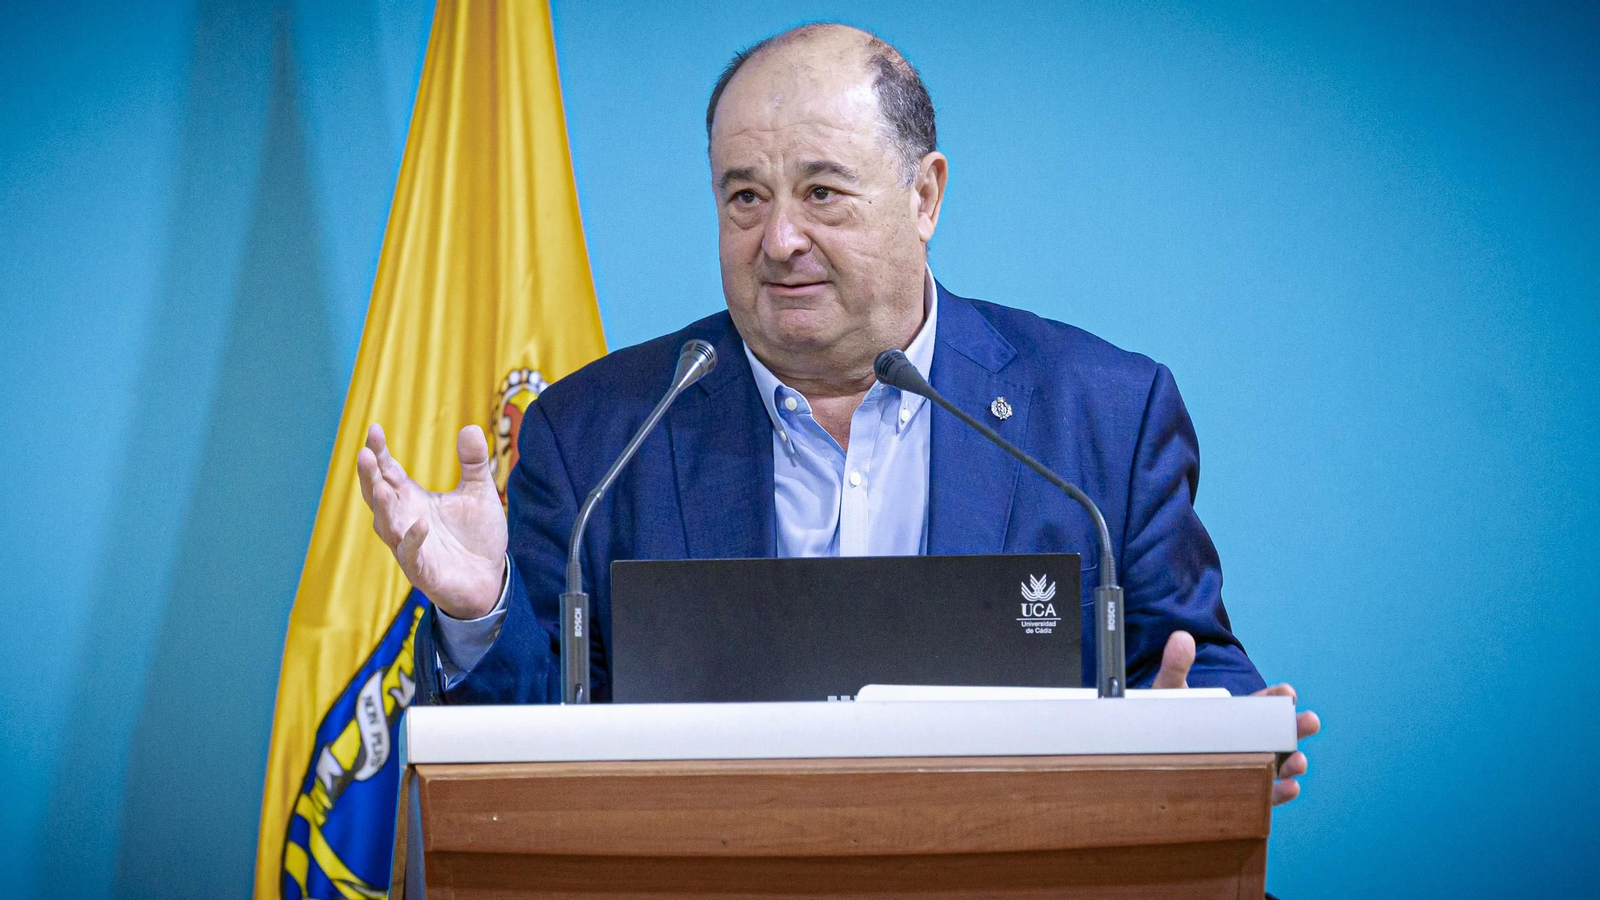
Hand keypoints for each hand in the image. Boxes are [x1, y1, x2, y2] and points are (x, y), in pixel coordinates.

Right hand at [355, 423, 507, 618]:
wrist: (489, 578)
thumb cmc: (477, 536)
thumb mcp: (480, 493)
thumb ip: (473, 462)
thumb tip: (472, 426)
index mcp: (412, 500)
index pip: (388, 472)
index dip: (379, 452)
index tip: (374, 429)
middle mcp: (404, 520)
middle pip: (378, 495)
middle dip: (370, 476)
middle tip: (365, 453)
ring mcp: (409, 546)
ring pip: (386, 526)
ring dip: (382, 508)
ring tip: (380, 487)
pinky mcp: (422, 570)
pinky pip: (411, 555)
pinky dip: (413, 540)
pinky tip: (421, 524)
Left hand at [1151, 631, 1320, 805]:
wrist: (1147, 754)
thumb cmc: (1164, 722)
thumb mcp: (1170, 693)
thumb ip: (1175, 666)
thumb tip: (1181, 637)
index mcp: (1237, 714)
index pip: (1265, 704)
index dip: (1279, 697)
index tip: (1288, 693)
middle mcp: (1248, 740)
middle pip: (1280, 734)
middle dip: (1297, 727)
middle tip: (1310, 722)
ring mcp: (1247, 766)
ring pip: (1277, 765)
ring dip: (1293, 763)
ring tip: (1299, 761)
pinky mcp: (1239, 792)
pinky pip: (1264, 795)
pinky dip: (1280, 793)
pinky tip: (1289, 788)